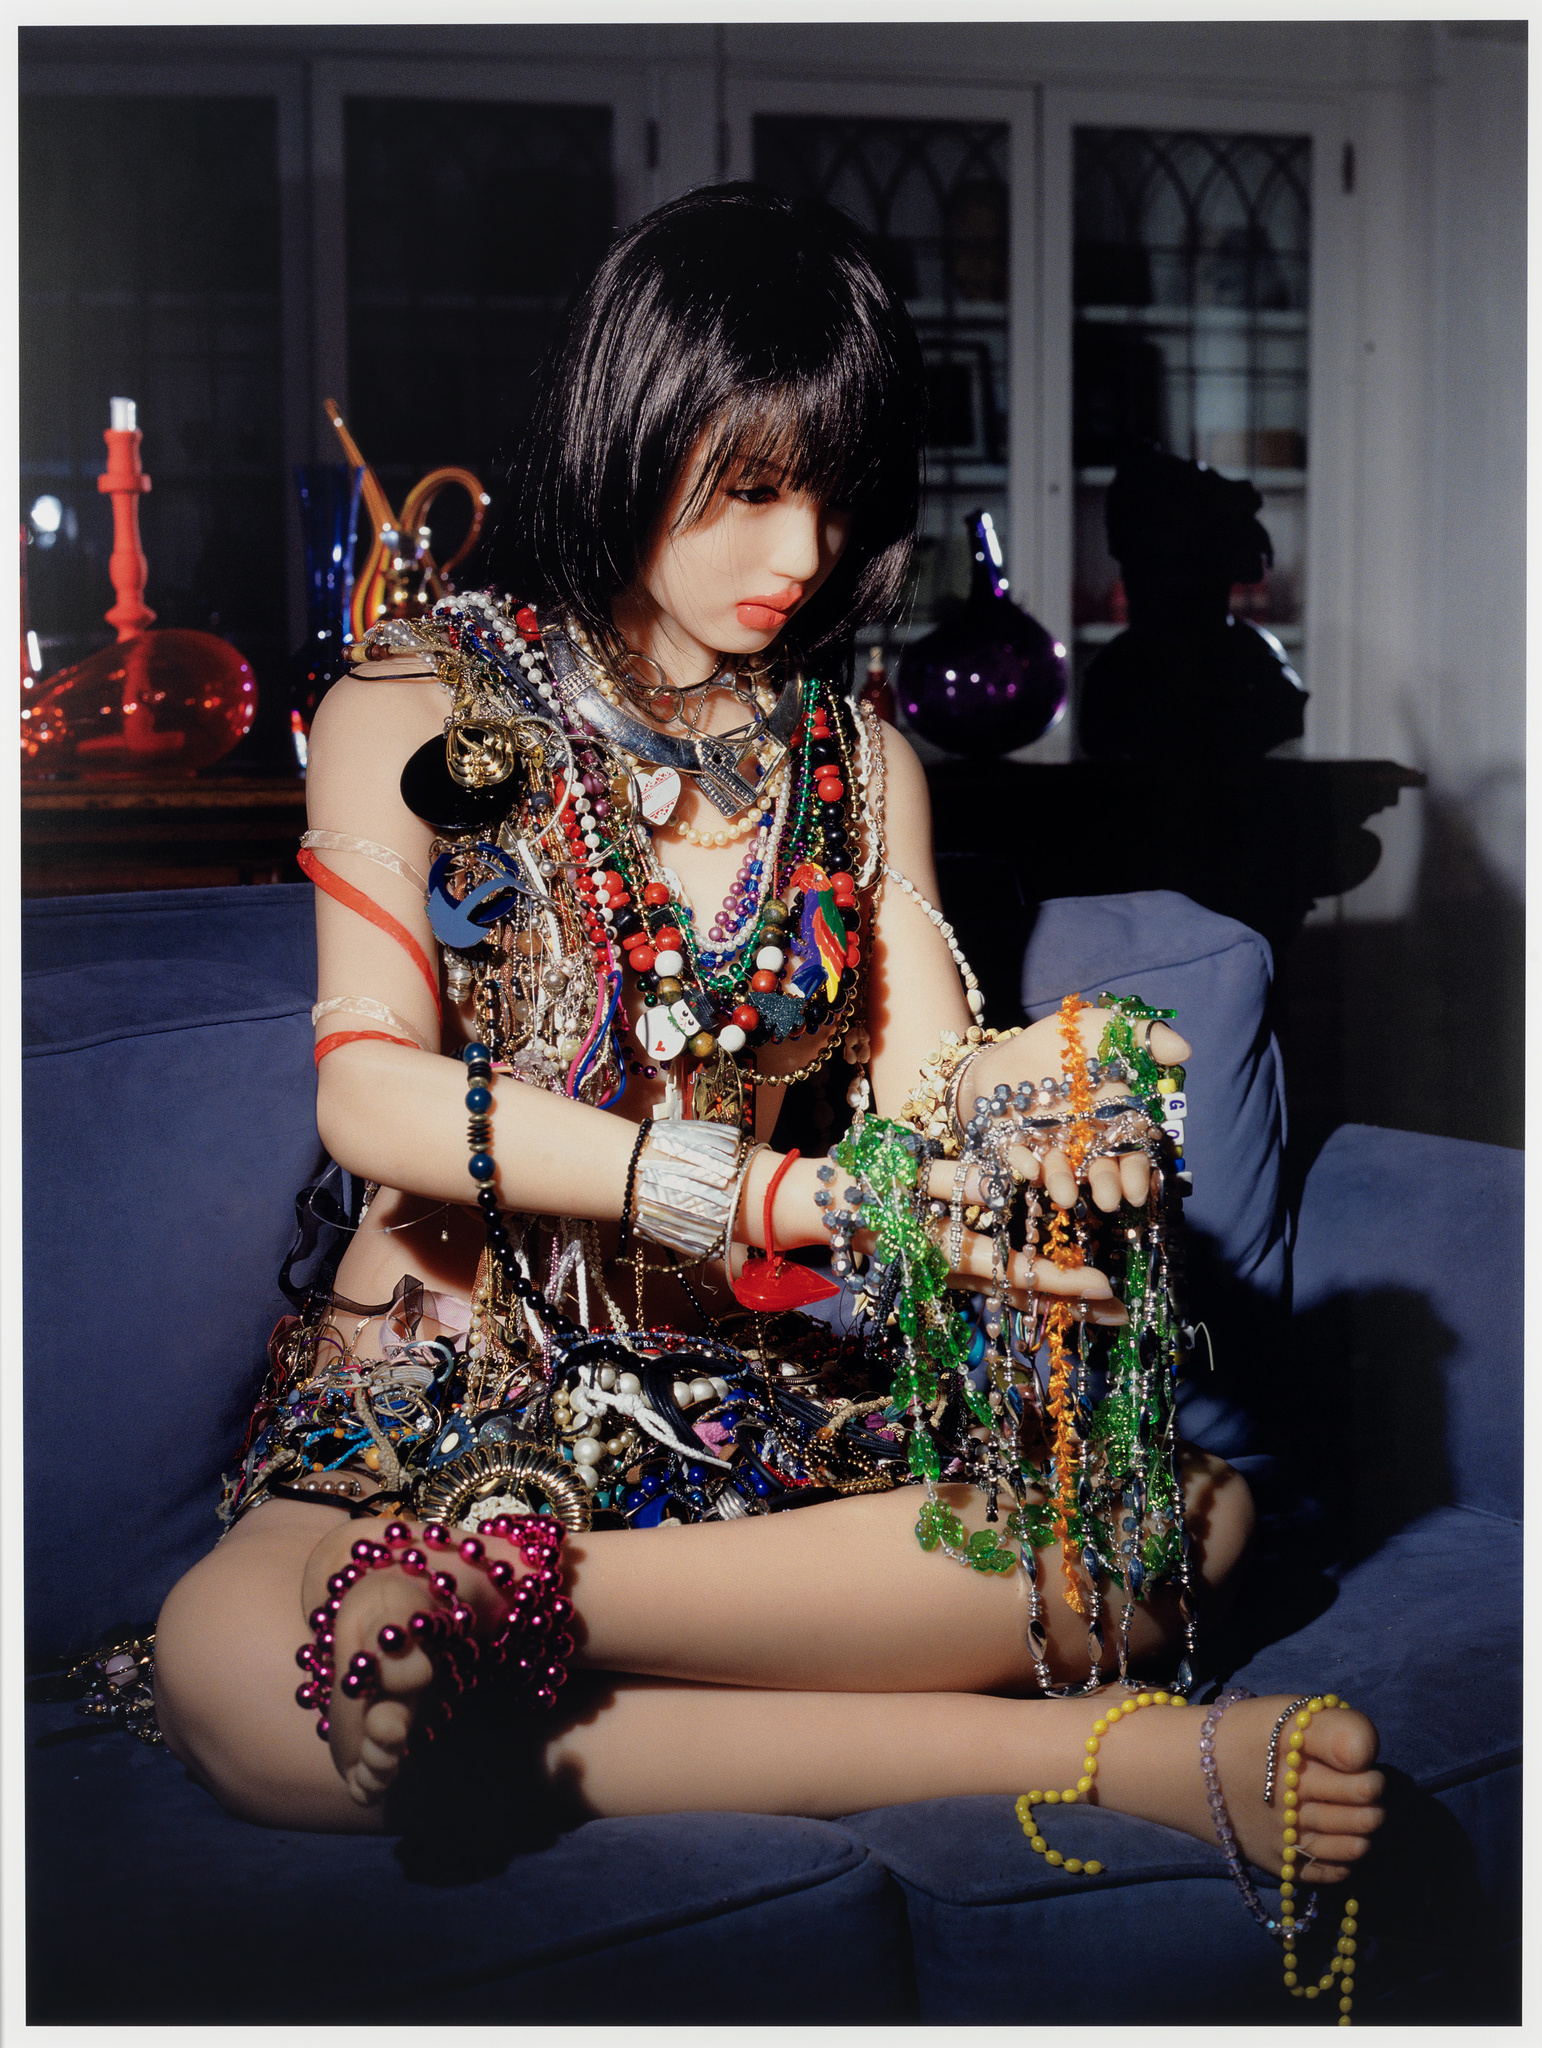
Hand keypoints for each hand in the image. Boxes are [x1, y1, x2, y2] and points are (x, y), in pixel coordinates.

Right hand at [850, 1197, 1128, 1326]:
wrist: (813, 1207)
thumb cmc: (860, 1182)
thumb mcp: (906, 1173)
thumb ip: (959, 1180)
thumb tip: (1015, 1181)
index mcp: (946, 1249)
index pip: (1016, 1271)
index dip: (1063, 1280)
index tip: (1106, 1284)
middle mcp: (952, 1271)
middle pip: (1024, 1295)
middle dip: (1076, 1304)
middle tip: (1128, 1311)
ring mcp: (947, 1277)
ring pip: (1014, 1297)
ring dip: (1061, 1305)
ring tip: (1108, 1311)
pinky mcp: (944, 1271)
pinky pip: (995, 1290)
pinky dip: (1032, 1295)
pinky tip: (1063, 1297)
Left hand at [962, 1007, 1192, 1213]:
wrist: (1016, 1042)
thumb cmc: (1070, 1039)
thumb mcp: (1108, 1027)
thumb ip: (1146, 1037)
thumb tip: (1184, 1051)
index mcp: (1112, 1118)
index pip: (1130, 1151)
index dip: (1136, 1172)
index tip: (1137, 1189)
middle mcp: (1082, 1139)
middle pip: (1098, 1168)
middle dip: (1104, 1185)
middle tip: (1107, 1199)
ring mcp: (1047, 1142)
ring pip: (1059, 1170)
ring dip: (1064, 1183)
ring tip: (1067, 1195)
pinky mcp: (1012, 1139)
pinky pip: (1017, 1155)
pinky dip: (1022, 1163)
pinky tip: (1029, 1169)